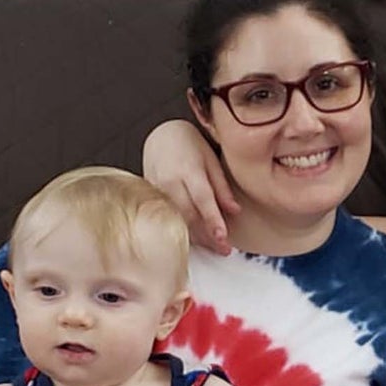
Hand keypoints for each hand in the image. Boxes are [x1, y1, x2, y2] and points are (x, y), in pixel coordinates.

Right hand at [143, 120, 236, 254]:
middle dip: (207, 237)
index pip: (202, 199)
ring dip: (196, 238)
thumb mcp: (211, 160)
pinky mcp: (150, 198)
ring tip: (214, 248)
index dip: (213, 220)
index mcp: (187, 169)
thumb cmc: (188, 145)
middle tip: (225, 249)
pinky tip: (196, 240)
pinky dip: (182, 231)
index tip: (223, 237)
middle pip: (188, 216)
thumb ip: (222, 186)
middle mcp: (169, 182)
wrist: (161, 136)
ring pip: (176, 221)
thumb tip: (234, 211)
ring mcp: (157, 191)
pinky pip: (167, 219)